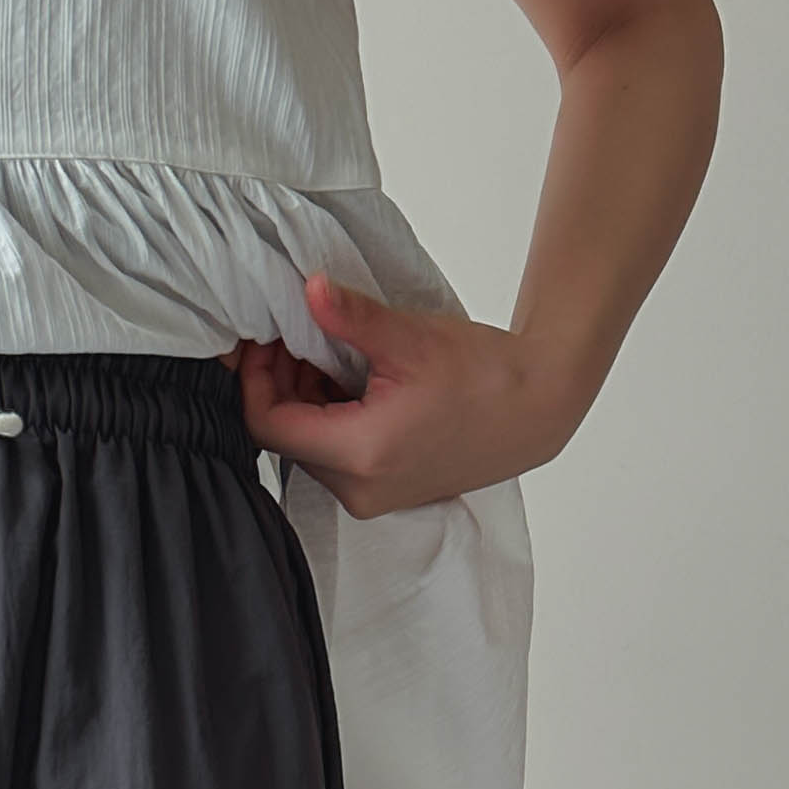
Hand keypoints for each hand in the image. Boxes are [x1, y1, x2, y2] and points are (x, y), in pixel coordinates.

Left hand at [236, 273, 588, 517]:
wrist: (535, 409)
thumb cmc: (483, 376)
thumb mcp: (409, 337)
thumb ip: (351, 317)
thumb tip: (309, 290)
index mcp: (360, 454)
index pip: (269, 426)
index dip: (253, 379)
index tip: (262, 339)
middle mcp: (358, 490)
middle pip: (286, 437)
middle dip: (280, 383)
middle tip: (294, 334)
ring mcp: (371, 497)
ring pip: (309, 447)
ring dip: (305, 398)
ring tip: (326, 351)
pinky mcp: (383, 492)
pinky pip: (336, 457)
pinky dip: (331, 416)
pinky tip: (350, 378)